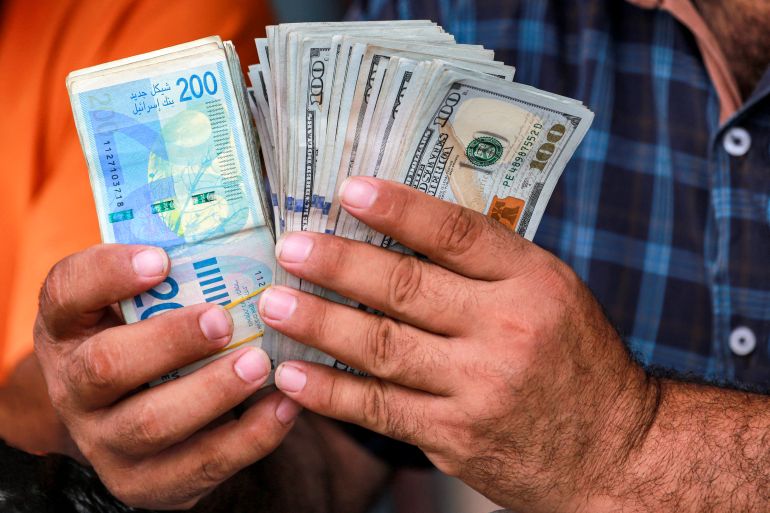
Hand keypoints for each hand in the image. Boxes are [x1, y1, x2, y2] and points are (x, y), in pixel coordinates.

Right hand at [34, 244, 300, 509]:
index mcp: (69, 326)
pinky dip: (250, 437)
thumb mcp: (139, 304)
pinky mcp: (148, 482)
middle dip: (170, 342)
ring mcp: (107, 442)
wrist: (126, 419)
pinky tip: (286, 405)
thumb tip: (250, 226)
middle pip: (105, 367)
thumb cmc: (147, 339)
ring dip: (213, 392)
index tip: (161, 258)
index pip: (66, 292)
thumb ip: (175, 272)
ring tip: (261, 363)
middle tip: (224, 320)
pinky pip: (198, 466)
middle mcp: (74, 387)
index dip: (109, 274)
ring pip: (152, 424)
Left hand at [259, 178, 659, 511]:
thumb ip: (489, 266)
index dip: (399, 209)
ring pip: (382, 347)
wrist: (614, 451)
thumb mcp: (552, 296)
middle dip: (339, 265)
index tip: (348, 190)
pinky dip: (330, 391)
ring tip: (274, 304)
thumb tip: (403, 228)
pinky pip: (380, 409)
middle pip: (407, 288)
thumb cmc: (577, 362)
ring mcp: (479, 387)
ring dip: (319, 324)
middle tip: (290, 249)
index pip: (458, 234)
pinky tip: (292, 374)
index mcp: (534, 282)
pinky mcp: (456, 436)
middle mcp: (508, 331)